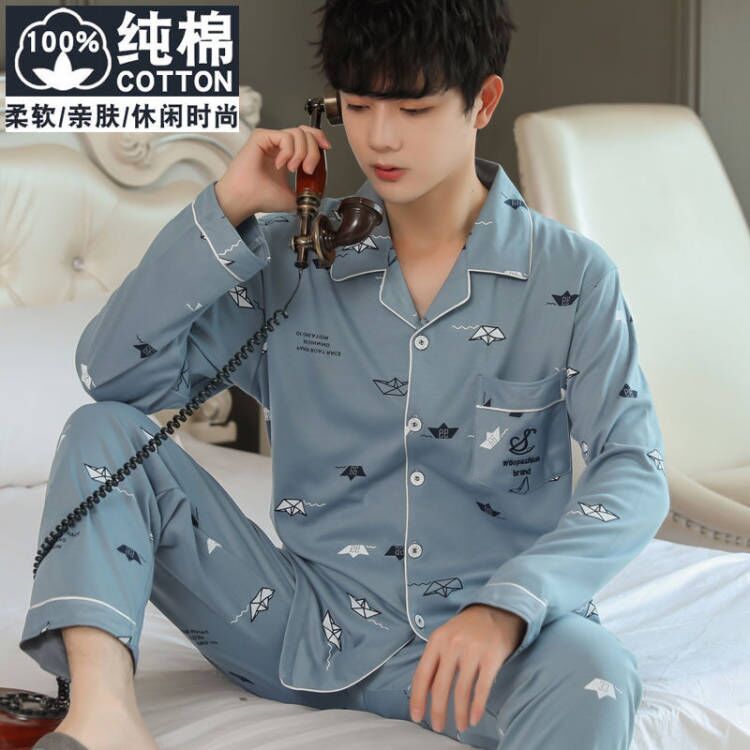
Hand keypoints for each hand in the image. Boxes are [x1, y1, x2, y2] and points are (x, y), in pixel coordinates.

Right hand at [215, 124, 331, 223]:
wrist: (244, 199)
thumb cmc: (260, 198)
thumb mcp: (293, 196)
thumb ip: (307, 191)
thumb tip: (319, 193)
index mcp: (285, 155)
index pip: (306, 136)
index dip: (318, 138)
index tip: (326, 148)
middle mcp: (277, 145)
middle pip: (306, 133)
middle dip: (313, 151)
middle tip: (308, 169)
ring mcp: (269, 140)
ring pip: (297, 133)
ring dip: (301, 153)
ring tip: (292, 169)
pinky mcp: (261, 137)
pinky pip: (285, 136)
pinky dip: (288, 151)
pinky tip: (281, 165)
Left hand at [409, 604, 525, 732]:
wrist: (496, 611)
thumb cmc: (466, 629)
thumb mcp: (445, 638)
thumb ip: (436, 661)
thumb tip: (427, 692)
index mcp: (437, 640)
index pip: (422, 674)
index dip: (417, 698)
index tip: (416, 716)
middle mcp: (453, 645)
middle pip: (441, 686)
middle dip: (438, 711)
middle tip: (438, 727)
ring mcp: (473, 651)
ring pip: (462, 690)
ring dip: (459, 713)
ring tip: (460, 726)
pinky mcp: (492, 657)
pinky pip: (482, 688)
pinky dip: (477, 707)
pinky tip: (474, 718)